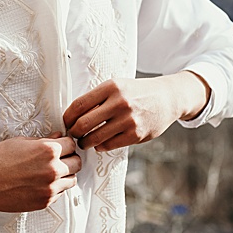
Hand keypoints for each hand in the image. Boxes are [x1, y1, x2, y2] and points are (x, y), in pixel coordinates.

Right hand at [0, 133, 81, 212]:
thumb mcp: (21, 142)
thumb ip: (44, 141)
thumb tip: (58, 137)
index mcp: (48, 151)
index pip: (72, 144)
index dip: (66, 144)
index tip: (63, 146)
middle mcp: (53, 170)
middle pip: (77, 163)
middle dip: (70, 159)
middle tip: (61, 159)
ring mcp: (50, 188)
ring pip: (72, 181)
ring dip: (65, 175)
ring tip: (51, 173)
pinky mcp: (44, 202)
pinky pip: (58, 194)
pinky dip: (53, 188)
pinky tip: (40, 183)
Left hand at [63, 72, 208, 151]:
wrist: (167, 98)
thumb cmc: (136, 92)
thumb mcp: (117, 86)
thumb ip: (97, 98)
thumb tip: (72, 115)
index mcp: (111, 87)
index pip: (78, 105)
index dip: (67, 117)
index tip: (66, 122)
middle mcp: (119, 103)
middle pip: (83, 124)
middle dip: (74, 132)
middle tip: (73, 135)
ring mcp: (128, 120)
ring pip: (94, 138)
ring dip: (85, 143)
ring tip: (84, 142)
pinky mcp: (136, 135)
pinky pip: (109, 145)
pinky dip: (100, 146)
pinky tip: (99, 143)